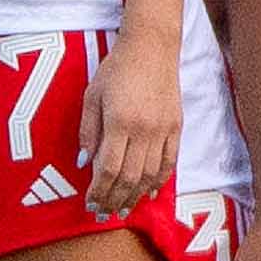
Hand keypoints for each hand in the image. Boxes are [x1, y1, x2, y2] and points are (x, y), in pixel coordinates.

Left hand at [77, 29, 181, 215]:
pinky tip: (148, 194)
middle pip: (128, 177)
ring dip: (135, 196)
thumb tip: (84, 163)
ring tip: (123, 209)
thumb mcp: (92, 95)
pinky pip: (169, 162)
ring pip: (149, 175)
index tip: (90, 203)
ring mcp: (163, 130)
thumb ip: (88, 130)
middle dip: (114, 199)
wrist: (152, 46)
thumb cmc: (116, 68)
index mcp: (120, 121)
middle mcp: (144, 129)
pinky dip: (159, 181)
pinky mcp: (176, 127)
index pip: (108, 168)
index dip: (98, 190)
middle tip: (104, 214)